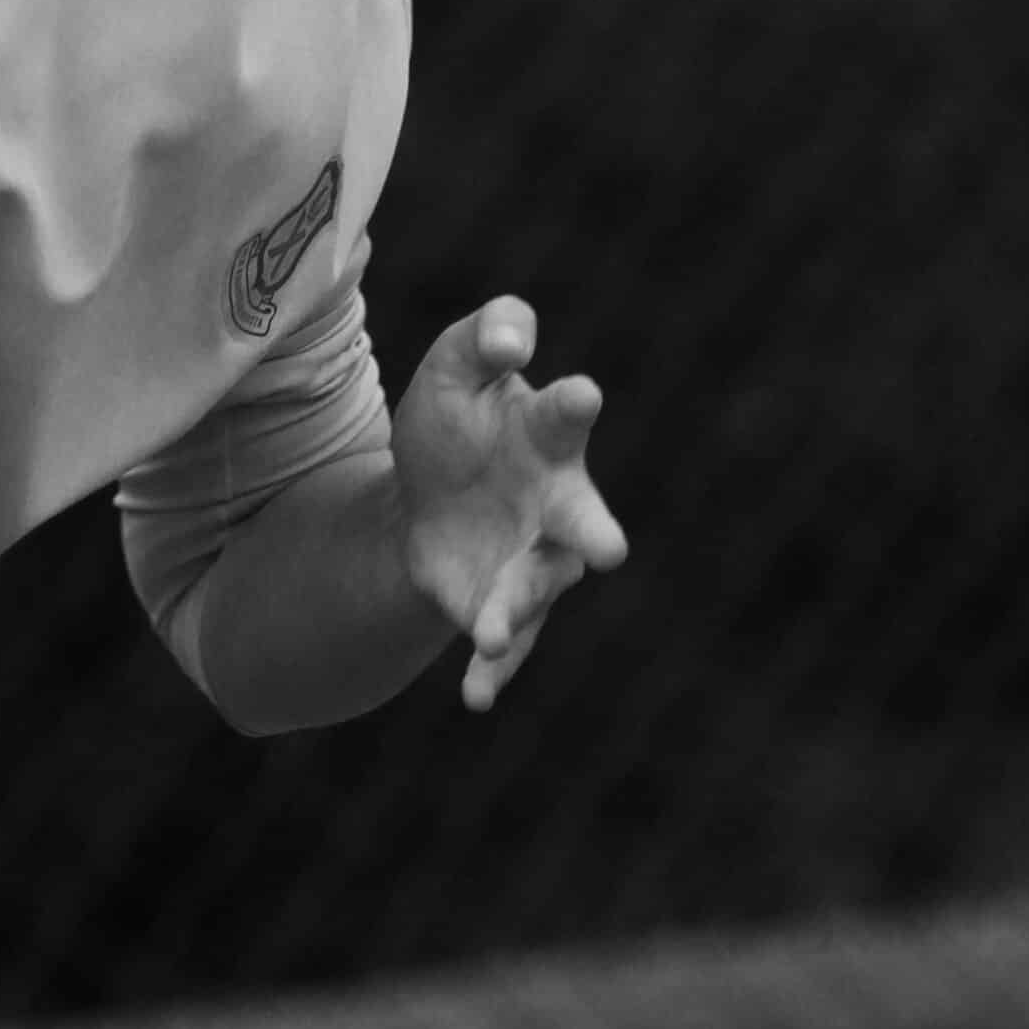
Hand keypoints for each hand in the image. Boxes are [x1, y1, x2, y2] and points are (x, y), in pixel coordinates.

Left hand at [392, 295, 627, 710]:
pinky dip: (495, 668)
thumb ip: (488, 333)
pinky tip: (477, 695)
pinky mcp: (502, 605)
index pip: (566, 412)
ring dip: (520, 606)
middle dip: (595, 532)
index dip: (573, 402)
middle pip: (584, 518)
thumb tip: (511, 343)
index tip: (581, 392)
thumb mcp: (455, 365)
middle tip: (608, 548)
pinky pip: (506, 642)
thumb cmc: (458, 422)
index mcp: (548, 433)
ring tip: (492, 628)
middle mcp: (556, 501)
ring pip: (541, 587)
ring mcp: (534, 558)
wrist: (420, 499)